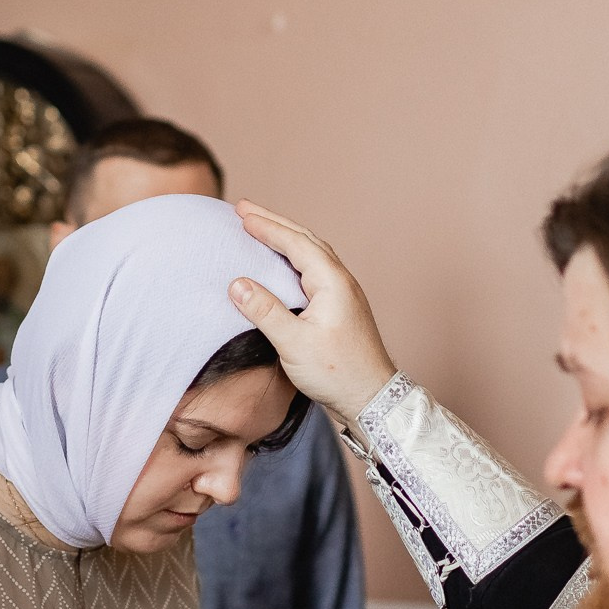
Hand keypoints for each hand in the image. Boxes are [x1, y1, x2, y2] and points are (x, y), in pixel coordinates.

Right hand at [230, 200, 398, 419]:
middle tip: (244, 209)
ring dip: (286, 237)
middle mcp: (341, 281)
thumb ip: (265, 311)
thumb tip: (237, 284)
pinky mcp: (341, 307)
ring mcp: (344, 293)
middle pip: (305, 239)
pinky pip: (315, 268)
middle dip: (275, 223)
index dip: (267, 227)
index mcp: (332, 282)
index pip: (295, 243)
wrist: (372, 399)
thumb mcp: (293, 343)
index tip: (241, 214)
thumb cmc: (337, 374)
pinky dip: (295, 256)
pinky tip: (284, 263)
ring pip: (312, 252)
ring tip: (261, 227)